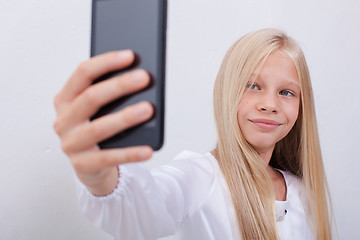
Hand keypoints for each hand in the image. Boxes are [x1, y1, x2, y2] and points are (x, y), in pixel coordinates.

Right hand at [53, 50, 153, 195]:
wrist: (90, 165)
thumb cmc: (96, 127)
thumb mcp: (98, 108)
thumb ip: (110, 93)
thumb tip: (141, 76)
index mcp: (65, 99)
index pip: (83, 73)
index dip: (106, 62)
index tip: (130, 55)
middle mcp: (64, 120)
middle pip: (91, 98)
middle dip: (119, 86)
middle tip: (144, 77)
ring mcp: (71, 143)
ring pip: (99, 128)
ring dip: (125, 117)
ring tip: (148, 109)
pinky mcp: (82, 164)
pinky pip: (109, 158)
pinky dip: (130, 153)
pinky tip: (148, 149)